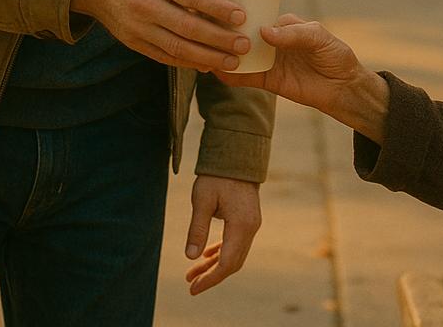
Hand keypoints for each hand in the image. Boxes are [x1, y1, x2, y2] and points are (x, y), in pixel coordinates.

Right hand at [70, 0, 248, 71]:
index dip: (217, 8)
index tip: (241, 17)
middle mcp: (145, 3)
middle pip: (187, 26)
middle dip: (218, 39)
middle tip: (243, 45)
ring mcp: (137, 26)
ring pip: (177, 47)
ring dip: (207, 57)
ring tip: (233, 61)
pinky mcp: (133, 42)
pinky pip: (164, 57)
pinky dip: (188, 63)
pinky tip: (208, 65)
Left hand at [184, 176, 260, 294]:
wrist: (237, 154)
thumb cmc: (217, 176)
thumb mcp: (202, 200)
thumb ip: (197, 228)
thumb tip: (190, 256)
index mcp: (241, 225)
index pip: (227, 263)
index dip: (210, 278)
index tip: (193, 287)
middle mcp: (251, 227)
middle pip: (233, 262)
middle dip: (212, 275)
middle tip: (191, 284)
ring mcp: (252, 223)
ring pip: (235, 254)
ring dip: (215, 264)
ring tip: (193, 273)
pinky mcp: (248, 218)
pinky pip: (237, 243)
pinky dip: (222, 252)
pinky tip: (207, 255)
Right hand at [215, 14, 388, 141]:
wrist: (345, 88)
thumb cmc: (335, 55)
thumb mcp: (319, 37)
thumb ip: (294, 34)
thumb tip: (264, 32)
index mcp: (283, 24)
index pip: (257, 15)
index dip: (240, 13)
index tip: (220, 8)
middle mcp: (272, 41)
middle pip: (244, 34)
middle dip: (226, 31)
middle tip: (205, 27)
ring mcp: (269, 60)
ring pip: (241, 54)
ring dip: (224, 51)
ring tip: (204, 47)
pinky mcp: (268, 81)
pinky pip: (246, 77)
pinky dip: (231, 74)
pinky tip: (217, 70)